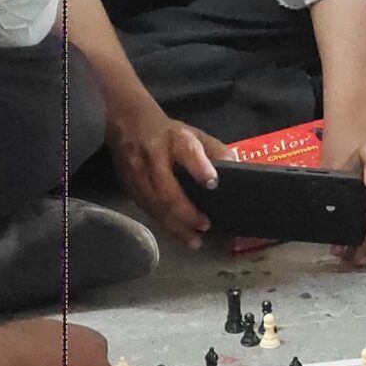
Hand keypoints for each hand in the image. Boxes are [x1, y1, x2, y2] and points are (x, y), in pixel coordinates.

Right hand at [110, 96, 221, 248]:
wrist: (128, 125)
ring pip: (156, 206)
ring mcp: (138, 174)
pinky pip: (149, 211)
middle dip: (187, 213)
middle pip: (168, 190)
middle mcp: (153, 156)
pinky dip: (165, 225)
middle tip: (206, 226)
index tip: (213, 184)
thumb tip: (238, 171)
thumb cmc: (169, 134)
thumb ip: (216, 151)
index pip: (187, 152)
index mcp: (175, 139)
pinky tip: (179, 234)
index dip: (200, 168)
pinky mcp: (130, 187)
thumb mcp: (195, 134)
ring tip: (195, 240)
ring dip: (176, 226)